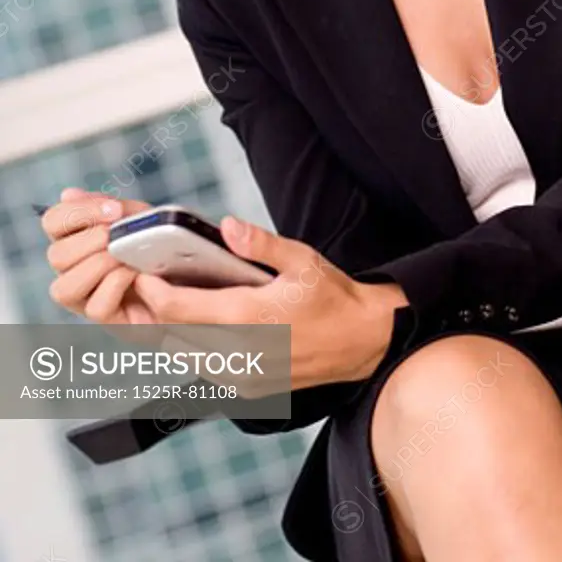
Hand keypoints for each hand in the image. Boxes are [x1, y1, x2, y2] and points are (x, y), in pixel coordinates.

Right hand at [42, 187, 164, 345]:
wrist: (189, 273)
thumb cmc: (157, 243)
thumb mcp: (137, 217)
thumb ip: (108, 206)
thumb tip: (69, 194)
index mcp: (75, 239)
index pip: (53, 222)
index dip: (77, 213)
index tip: (113, 210)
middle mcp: (73, 270)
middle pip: (56, 256)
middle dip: (90, 241)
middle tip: (117, 235)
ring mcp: (87, 298)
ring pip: (64, 289)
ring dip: (97, 267)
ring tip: (124, 256)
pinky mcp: (107, 318)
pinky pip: (96, 308)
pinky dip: (116, 286)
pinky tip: (136, 274)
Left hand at [133, 214, 408, 394]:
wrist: (364, 341)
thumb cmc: (334, 299)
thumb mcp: (302, 260)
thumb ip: (260, 244)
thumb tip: (228, 226)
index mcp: (249, 317)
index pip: (179, 310)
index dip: (153, 294)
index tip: (142, 275)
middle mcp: (241, 353)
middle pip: (173, 336)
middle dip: (155, 311)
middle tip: (149, 285)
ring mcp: (243, 376)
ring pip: (184, 357)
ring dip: (171, 332)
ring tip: (170, 304)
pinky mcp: (249, 389)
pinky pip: (204, 371)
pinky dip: (192, 350)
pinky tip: (198, 328)